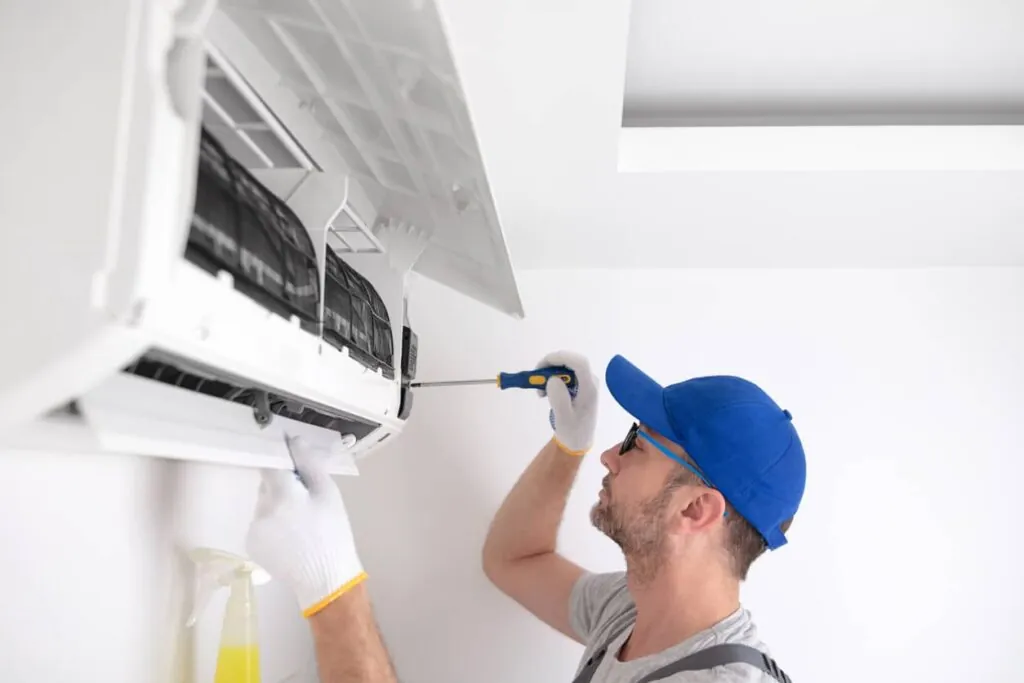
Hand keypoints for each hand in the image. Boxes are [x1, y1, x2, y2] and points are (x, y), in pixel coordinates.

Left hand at [246, 436, 365, 616]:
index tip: (291, 458)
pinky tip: (291, 535)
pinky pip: (261, 522)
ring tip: (301, 522)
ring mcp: (254, 528)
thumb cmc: (332, 533)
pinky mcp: (251, 544)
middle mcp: (261, 509)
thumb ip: (309, 464)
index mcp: (282, 495)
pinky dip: (273, 523)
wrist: (326, 578)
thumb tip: (294, 441)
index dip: (280, 458)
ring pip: (264, 503)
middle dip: (284, 485)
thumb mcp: (328, 494)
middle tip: (307, 499)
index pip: (270, 462)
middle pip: (268, 484)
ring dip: (278, 504)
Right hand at [536, 350, 598, 455]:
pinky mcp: (580, 385)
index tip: (542, 366)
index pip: (580, 363)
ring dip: (550, 373)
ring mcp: (586, 382)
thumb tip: (553, 379)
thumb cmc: (572, 431)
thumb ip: (559, 398)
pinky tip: (545, 393)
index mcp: (589, 388)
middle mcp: (590, 381)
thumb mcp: (563, 418)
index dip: (561, 358)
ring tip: (540, 392)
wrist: (578, 441)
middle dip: (551, 365)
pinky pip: (565, 374)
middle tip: (535, 378)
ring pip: (566, 366)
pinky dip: (552, 379)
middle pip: (571, 361)